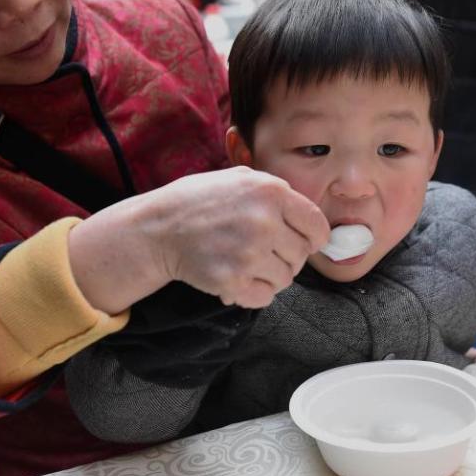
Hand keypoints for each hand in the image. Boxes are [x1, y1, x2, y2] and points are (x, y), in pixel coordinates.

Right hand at [69, 166, 329, 311]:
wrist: (157, 228)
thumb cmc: (198, 202)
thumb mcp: (238, 178)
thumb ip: (274, 191)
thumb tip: (307, 216)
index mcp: (272, 191)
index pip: (318, 226)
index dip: (312, 238)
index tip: (303, 242)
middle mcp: (265, 221)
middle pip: (301, 256)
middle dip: (286, 257)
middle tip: (262, 252)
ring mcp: (249, 253)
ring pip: (285, 279)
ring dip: (270, 276)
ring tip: (246, 263)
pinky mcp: (232, 280)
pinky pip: (265, 297)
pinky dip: (254, 293)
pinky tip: (238, 278)